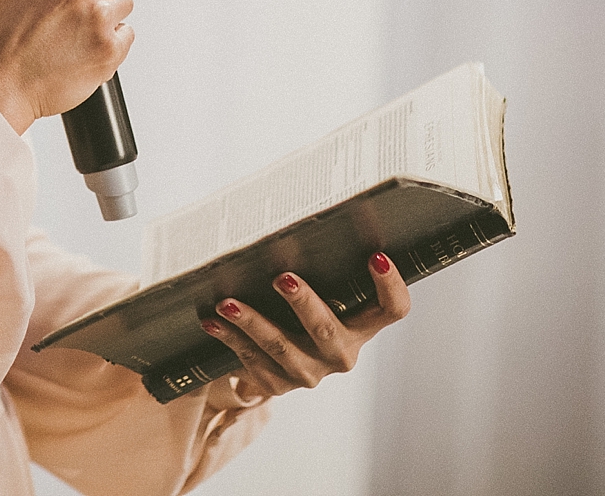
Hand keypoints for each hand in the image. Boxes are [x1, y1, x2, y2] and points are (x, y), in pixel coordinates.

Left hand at [200, 253, 411, 400]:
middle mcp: (341, 353)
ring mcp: (310, 372)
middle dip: (303, 303)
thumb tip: (286, 220)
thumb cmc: (300, 309)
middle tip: (282, 277)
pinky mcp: (279, 384)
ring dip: (251, 322)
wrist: (276, 358)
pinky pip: (252, 360)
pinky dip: (230, 338)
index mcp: (362, 327)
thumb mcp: (319, 291)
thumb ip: (317, 268)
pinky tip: (212, 322)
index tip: (376, 255)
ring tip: (226, 303)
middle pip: (327, 330)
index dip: (390, 286)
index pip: (392, 309)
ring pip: (281, 347)